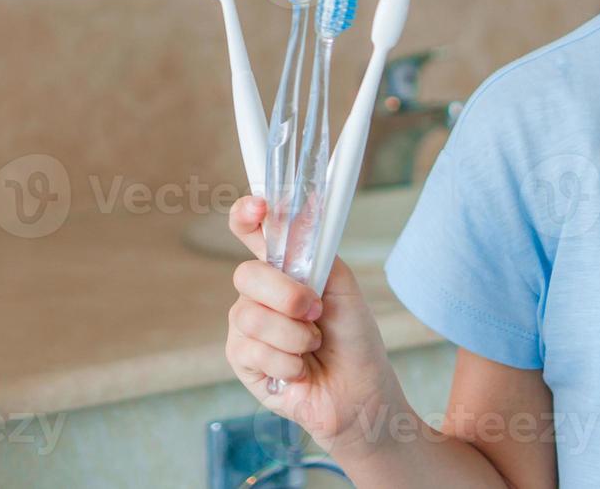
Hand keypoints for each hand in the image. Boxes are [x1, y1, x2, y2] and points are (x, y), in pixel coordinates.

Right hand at [224, 195, 395, 457]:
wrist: (358, 389)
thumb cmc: (353, 338)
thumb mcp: (343, 286)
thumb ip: (318, 254)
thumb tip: (297, 221)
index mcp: (284, 268)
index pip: (253, 232)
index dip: (247, 215)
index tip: (260, 208)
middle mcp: (260, 293)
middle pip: (247, 275)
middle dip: (287, 295)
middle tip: (317, 312)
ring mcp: (247, 326)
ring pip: (250, 316)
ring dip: (294, 336)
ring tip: (313, 346)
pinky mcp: (241, 360)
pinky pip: (252, 350)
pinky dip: (287, 361)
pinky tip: (300, 370)